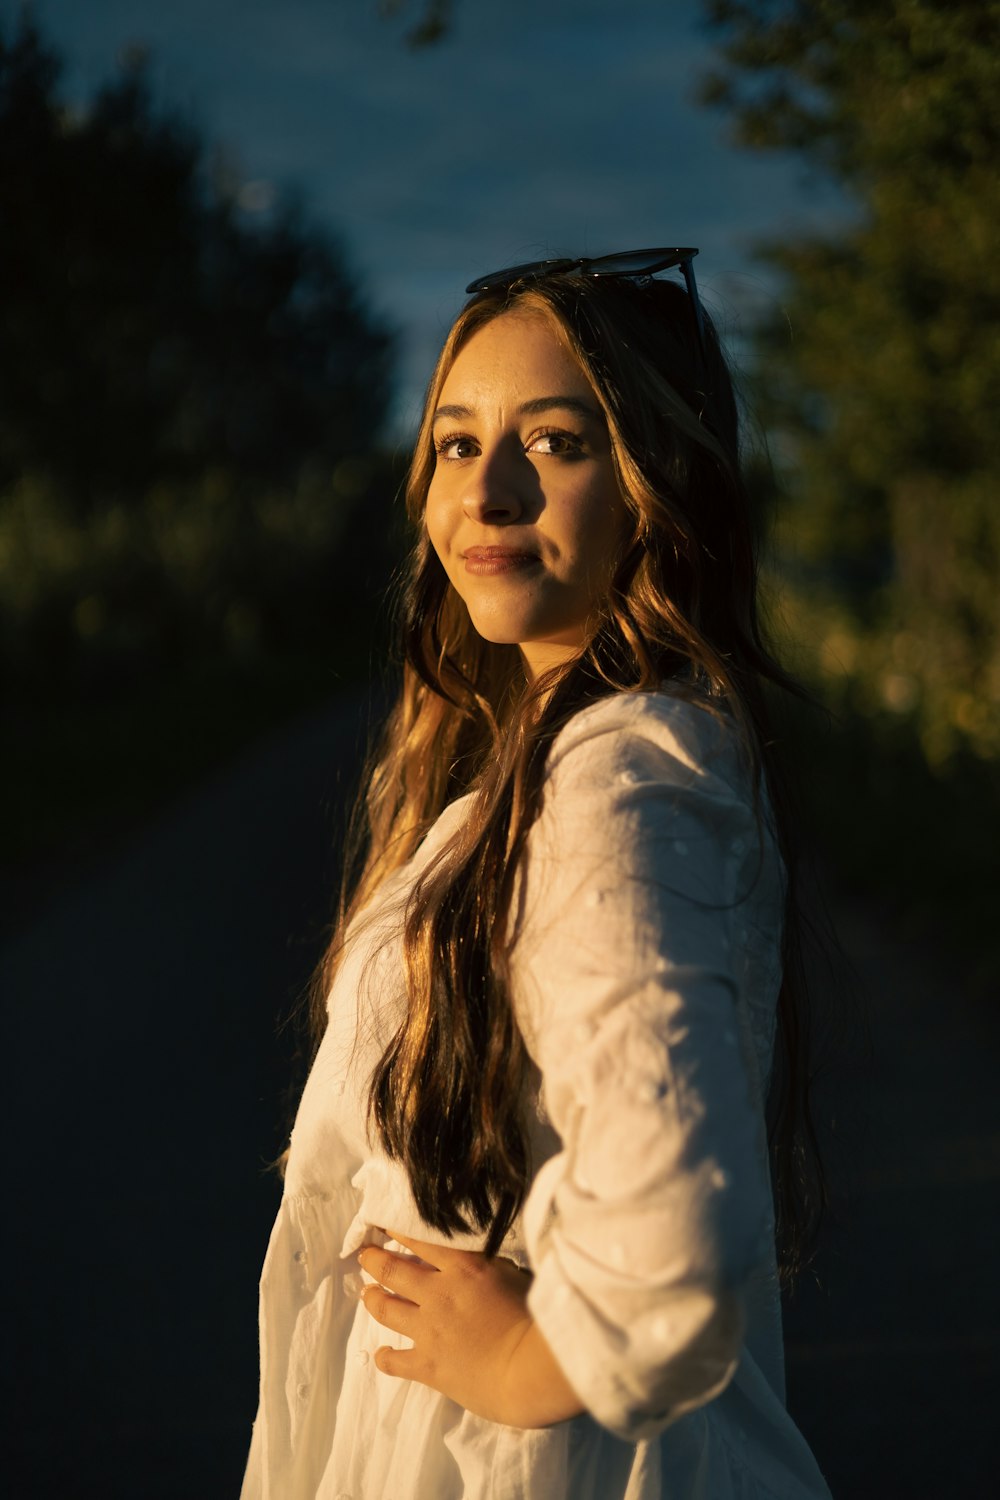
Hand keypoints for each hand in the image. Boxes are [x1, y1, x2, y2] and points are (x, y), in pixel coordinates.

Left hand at [358, 1230, 583, 1427]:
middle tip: (364, 1256)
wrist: (528, 1369)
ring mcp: (428, 1330)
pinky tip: (381, 1353)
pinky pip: (394, 1360)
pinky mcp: (427, 1364)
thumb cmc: (533, 1320)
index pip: (419, 1241)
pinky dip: (384, 1356)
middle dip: (372, 1260)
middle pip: (392, 1270)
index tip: (382, 1226)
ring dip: (373, 1299)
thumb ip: (488, 1267)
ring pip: (385, 1308)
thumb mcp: (513, 1276)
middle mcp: (438, 1294)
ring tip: (368, 1293)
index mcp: (462, 1268)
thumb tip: (478, 1263)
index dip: (396, 1231)